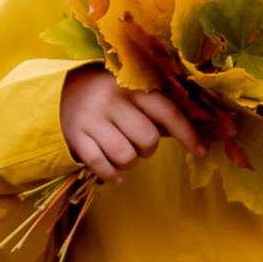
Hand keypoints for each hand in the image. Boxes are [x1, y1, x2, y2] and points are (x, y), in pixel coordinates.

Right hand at [61, 66, 201, 182]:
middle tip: (139, 144)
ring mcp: (91, 118)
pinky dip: (112, 175)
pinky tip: (114, 174)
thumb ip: (159, 112)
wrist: (61, 91)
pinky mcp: (75, 136)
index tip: (201, 152)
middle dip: (148, 149)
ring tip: (124, 154)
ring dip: (129, 163)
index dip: (187, 134)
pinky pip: (100, 166)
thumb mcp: (133, 95)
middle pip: (147, 139)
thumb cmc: (110, 97)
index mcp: (132, 86)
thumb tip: (199, 134)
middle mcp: (112, 100)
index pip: (167, 111)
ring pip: (125, 156)